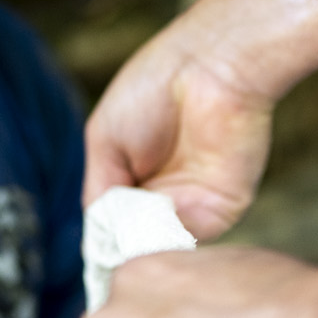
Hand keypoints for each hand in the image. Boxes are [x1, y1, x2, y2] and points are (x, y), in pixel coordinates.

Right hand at [83, 22, 276, 241]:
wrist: (209, 68)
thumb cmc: (152, 89)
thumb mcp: (105, 141)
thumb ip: (100, 194)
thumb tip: (99, 239)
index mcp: (139, 180)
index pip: (115, 225)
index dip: (103, 238)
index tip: (93, 249)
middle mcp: (168, 197)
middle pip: (136, 242)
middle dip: (119, 243)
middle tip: (110, 234)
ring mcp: (196, 206)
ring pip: (159, 246)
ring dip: (138, 239)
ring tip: (129, 211)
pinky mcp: (223, 209)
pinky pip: (187, 238)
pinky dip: (163, 235)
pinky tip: (150, 214)